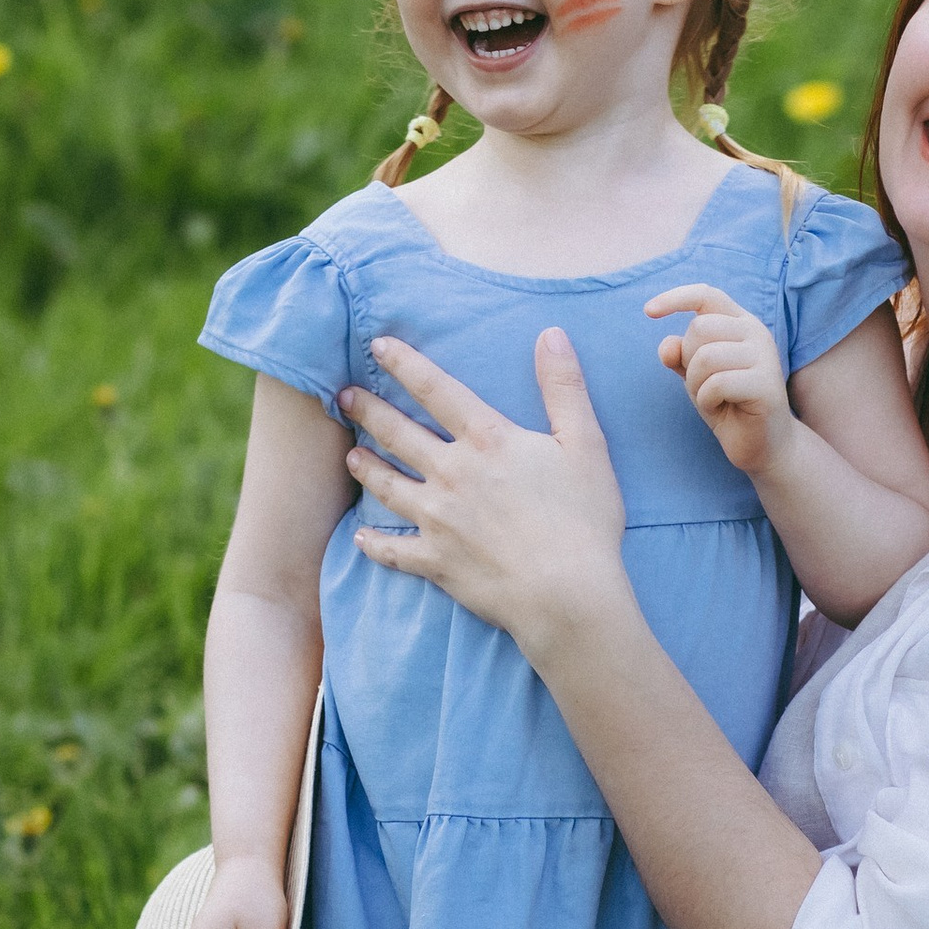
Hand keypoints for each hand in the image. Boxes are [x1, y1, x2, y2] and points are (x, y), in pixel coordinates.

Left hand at [340, 329, 631, 647]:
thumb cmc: (583, 519)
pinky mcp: (435, 561)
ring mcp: (437, 519)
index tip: (376, 345)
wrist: (565, 594)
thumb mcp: (585, 444)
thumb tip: (550, 334)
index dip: (405, 363)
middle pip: (399, 433)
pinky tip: (361, 537)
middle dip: (368, 409)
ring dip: (366, 467)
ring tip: (351, 454)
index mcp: (487, 440)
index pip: (437, 389)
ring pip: (387, 486)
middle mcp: (452, 473)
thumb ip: (564, 387)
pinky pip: (393, 550)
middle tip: (343, 395)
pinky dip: (374, 543)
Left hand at [645, 283, 793, 479]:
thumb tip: (667, 345)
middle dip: (688, 360)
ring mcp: (765, 356)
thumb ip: (680, 356)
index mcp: (740, 322)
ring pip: (706, 356)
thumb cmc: (727, 403)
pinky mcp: (767, 384)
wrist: (761, 443)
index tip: (648, 311)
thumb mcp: (695, 375)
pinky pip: (717, 383)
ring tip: (713, 397)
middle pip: (700, 327)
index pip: (706, 295)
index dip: (675, 298)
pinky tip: (722, 407)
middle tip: (703, 384)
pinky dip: (708, 400)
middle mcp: (756, 332)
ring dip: (697, 383)